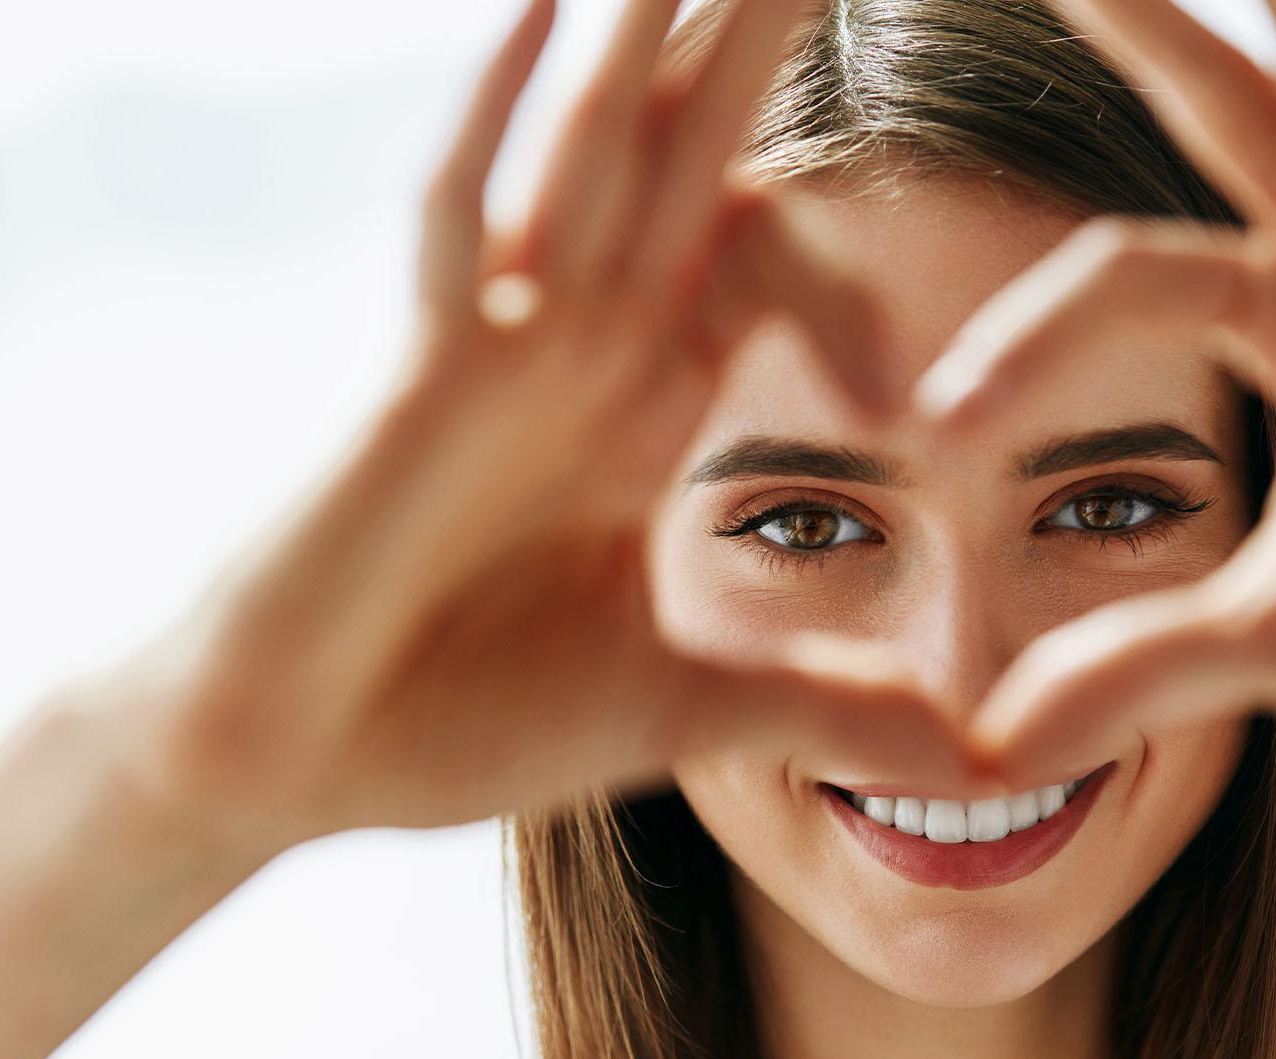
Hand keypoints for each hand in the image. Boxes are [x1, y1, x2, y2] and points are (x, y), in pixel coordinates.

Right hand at [94, 0, 974, 851]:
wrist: (294, 764)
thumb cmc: (460, 722)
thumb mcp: (686, 711)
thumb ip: (827, 712)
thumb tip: (981, 766)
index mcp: (643, 407)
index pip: (757, 267)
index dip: (837, 277)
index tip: (911, 385)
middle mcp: (580, 350)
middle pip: (686, 160)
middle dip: (753, 44)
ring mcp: (500, 350)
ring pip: (593, 155)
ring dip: (653, 38)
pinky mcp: (421, 378)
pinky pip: (461, 223)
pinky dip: (499, 120)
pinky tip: (550, 8)